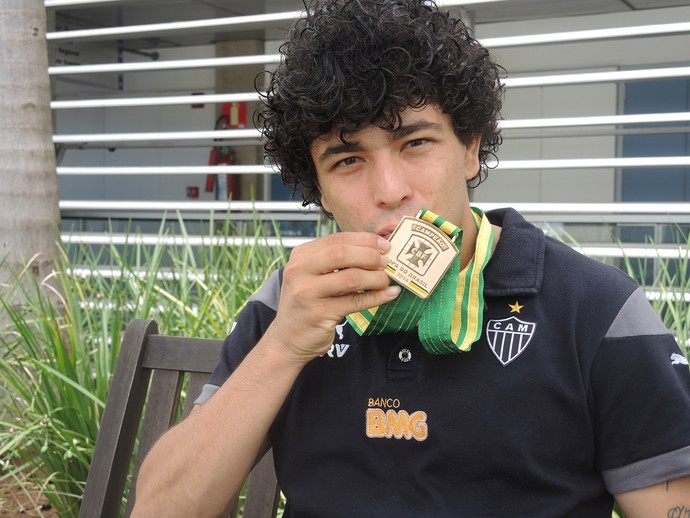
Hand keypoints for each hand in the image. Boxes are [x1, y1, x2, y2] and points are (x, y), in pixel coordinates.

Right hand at [265, 232, 399, 363]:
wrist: (287, 339)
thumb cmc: (307, 304)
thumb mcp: (313, 277)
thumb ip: (335, 263)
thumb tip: (375, 251)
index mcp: (300, 256)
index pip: (336, 239)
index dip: (364, 240)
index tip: (384, 245)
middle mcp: (299, 271)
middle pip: (342, 254)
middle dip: (370, 256)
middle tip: (386, 262)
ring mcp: (307, 293)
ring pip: (351, 278)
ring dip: (376, 278)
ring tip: (387, 280)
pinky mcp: (319, 314)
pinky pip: (355, 302)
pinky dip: (377, 297)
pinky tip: (389, 295)